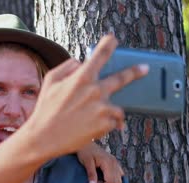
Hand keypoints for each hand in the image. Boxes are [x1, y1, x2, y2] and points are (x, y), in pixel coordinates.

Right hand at [28, 34, 148, 157]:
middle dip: (135, 71)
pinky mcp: (105, 124)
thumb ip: (67, 67)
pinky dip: (107, 124)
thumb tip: (82, 63)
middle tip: (144, 69)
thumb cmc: (45, 109)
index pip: (100, 54)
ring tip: (97, 118)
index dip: (109, 43)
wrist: (44, 137)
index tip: (114, 39)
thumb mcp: (50, 81)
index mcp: (81, 77)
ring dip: (110, 110)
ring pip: (117, 106)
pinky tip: (94, 127)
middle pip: (122, 77)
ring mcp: (102, 107)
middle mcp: (95, 90)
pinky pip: (113, 121)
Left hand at [77, 142, 123, 182]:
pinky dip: (114, 182)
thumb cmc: (85, 151)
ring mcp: (116, 163)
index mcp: (109, 163)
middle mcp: (115, 163)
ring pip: (119, 181)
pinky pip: (119, 176)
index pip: (111, 182)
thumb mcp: (86, 162)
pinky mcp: (115, 164)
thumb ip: (91, 174)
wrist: (86, 143)